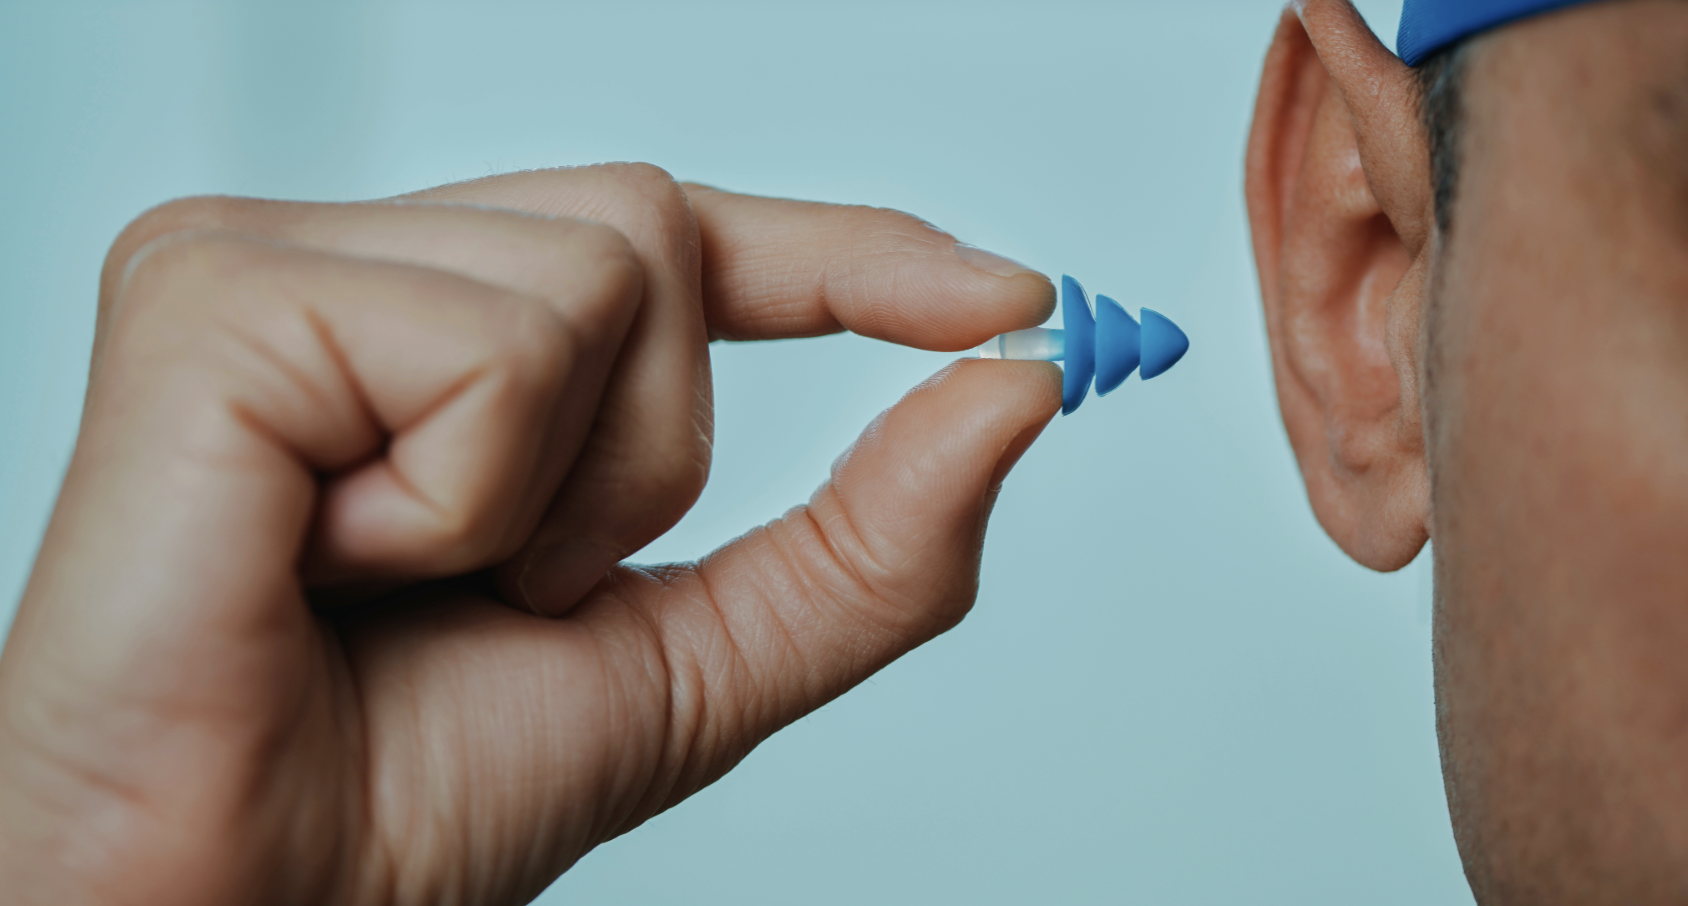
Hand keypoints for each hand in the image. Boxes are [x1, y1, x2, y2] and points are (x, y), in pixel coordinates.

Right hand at [0, 164, 1059, 904]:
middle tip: (510, 583)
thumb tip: (1014, 390)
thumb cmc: (409, 793)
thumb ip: (870, 535)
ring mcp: (277, 261)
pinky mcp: (211, 293)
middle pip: (660, 228)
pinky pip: (486, 342)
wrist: (239, 902)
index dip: (852, 256)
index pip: (692, 239)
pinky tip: (331, 555)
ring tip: (405, 578)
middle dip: (656, 453)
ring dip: (560, 492)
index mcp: (453, 333)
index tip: (1006, 302)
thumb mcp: (703, 659)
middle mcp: (363, 266)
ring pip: (598, 273)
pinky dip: (463, 497)